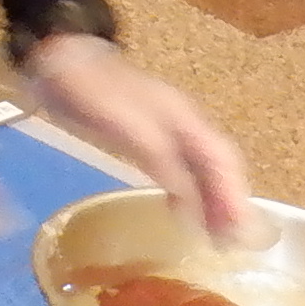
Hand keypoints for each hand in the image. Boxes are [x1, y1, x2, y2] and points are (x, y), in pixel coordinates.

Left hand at [19, 32, 252, 243]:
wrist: (63, 61)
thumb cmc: (94, 92)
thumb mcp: (126, 125)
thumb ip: (159, 157)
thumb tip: (188, 197)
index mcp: (184, 119)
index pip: (222, 159)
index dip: (234, 194)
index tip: (241, 229)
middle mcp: (184, 125)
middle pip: (219, 166)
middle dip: (230, 202)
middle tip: (234, 244)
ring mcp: (167, 131)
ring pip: (202, 169)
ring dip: (213, 202)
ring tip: (217, 238)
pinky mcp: (147, 139)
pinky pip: (180, 170)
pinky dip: (188, 194)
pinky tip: (182, 212)